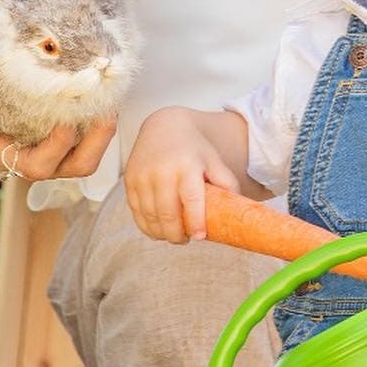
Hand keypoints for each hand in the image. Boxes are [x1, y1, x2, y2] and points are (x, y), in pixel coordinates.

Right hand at [0, 78, 115, 181]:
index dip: (57, 146)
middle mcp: (39, 160)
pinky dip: (101, 122)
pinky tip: (105, 95)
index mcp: (10, 158)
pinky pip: (91, 140)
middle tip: (105, 110)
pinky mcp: (67, 141)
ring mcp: (56, 153)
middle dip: (96, 142)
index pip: (40, 165)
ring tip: (111, 101)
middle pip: (77, 166)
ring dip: (104, 132)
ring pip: (90, 156)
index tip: (66, 120)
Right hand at [124, 106, 240, 243]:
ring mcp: (142, 176)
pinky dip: (146, 226)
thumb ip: (226, 181)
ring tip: (173, 236)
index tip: (200, 237)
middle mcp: (162, 171)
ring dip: (161, 233)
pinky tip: (157, 229)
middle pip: (167, 213)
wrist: (163, 126)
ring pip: (149, 216)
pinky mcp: (129, 181)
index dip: (195, 221)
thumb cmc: (193, 148)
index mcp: (187, 165)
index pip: (191, 200)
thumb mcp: (213, 160)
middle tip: (186, 240)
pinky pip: (136, 212)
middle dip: (176, 234)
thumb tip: (237, 207)